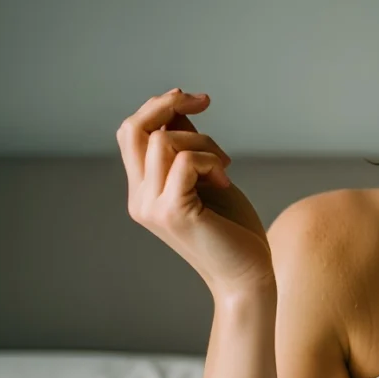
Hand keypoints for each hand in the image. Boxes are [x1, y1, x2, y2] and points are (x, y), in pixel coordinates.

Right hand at [117, 89, 272, 297]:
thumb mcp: (207, 178)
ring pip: (161, 141)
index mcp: (144, 190)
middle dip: (167, 103)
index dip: (159, 107)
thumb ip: (188, 147)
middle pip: (132, 129)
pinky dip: (209, 161)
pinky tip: (225, 181)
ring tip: (224, 167)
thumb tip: (178, 106)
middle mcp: (139, 198)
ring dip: (203, 142)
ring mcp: (151, 207)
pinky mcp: (172, 213)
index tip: (196, 100)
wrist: (247, 277)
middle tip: (205, 102)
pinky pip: (183, 162)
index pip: (131, 133)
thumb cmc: (233, 230)